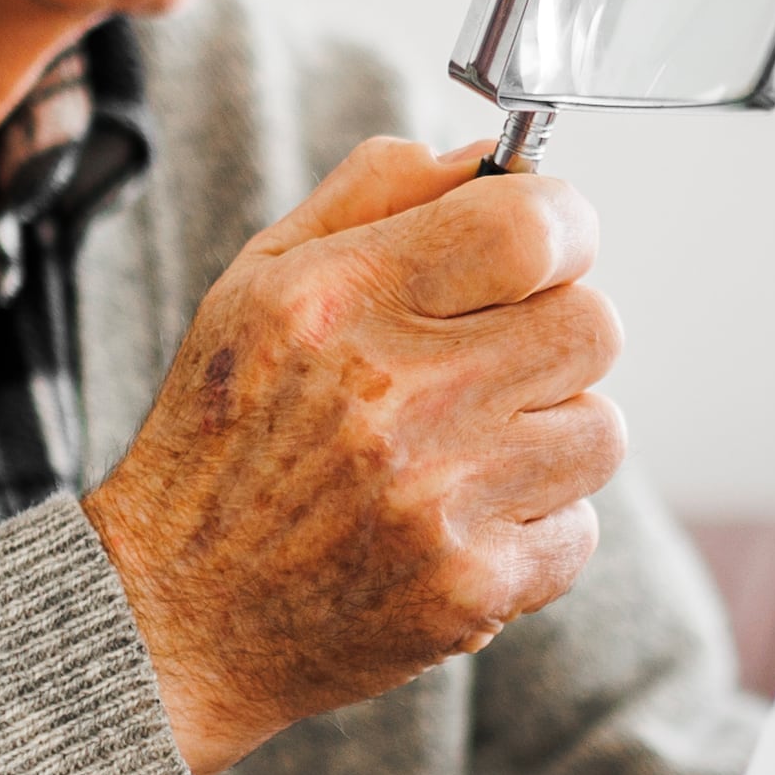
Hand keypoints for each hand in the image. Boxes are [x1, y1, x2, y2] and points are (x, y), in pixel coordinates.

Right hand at [84, 136, 624, 774]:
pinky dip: (536, 528)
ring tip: (472, 449)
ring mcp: (437, 497)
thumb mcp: (257, 282)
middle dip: (559, 332)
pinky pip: (580, 529)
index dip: (565, 225)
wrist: (174, 616)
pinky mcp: (468, 586)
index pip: (530, 226)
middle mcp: (393, 394)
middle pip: (593, 324)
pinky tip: (461, 522)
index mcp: (339, 300)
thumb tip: (488, 158)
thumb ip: (374, 196)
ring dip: (553, 434)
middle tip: (500, 359)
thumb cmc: (222, 439)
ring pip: (600, 428)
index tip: (548, 248)